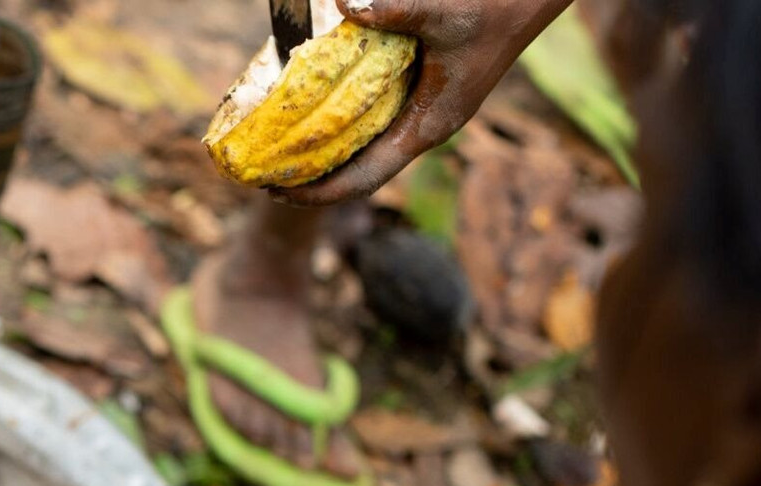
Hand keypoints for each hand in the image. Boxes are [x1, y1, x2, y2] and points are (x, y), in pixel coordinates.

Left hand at [273, 0, 571, 204]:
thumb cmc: (498, 3)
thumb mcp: (445, 11)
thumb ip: (397, 9)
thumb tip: (347, 3)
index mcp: (429, 126)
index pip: (365, 178)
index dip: (318, 192)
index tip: (274, 191)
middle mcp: (424, 127)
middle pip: (359, 171)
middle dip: (312, 179)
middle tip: (262, 176)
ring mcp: (423, 111)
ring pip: (365, 149)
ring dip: (323, 155)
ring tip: (278, 154)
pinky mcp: (421, 91)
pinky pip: (372, 122)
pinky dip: (340, 125)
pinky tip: (310, 115)